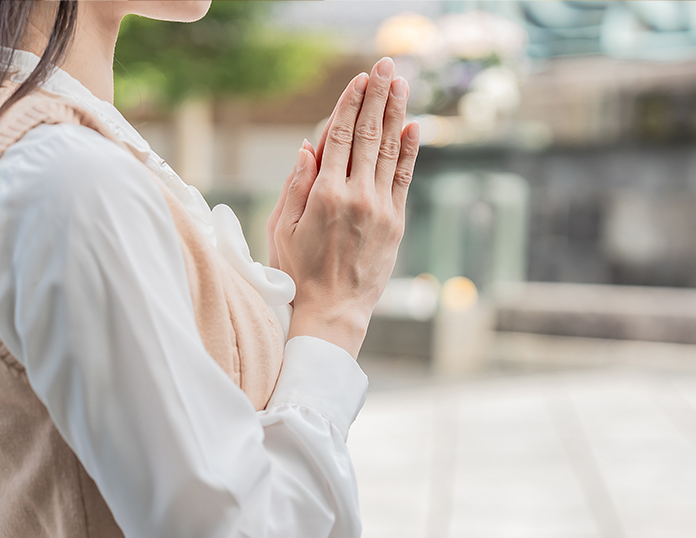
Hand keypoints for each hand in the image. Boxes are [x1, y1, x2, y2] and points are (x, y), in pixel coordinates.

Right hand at [273, 57, 420, 358]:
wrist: (333, 312)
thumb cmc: (298, 272)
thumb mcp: (281, 228)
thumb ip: (295, 184)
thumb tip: (308, 145)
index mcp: (324, 194)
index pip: (339, 136)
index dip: (350, 103)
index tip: (359, 79)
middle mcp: (356, 195)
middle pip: (368, 134)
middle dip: (378, 96)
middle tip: (386, 65)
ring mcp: (380, 208)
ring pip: (390, 151)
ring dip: (396, 114)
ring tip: (401, 84)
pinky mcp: (395, 222)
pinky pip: (404, 178)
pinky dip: (410, 151)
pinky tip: (414, 127)